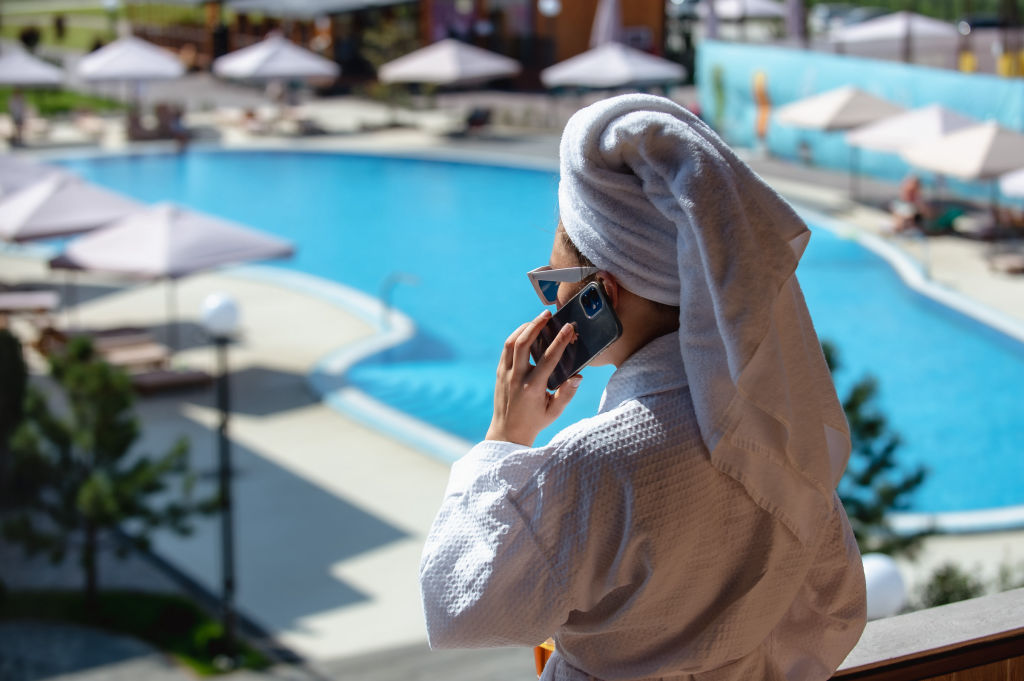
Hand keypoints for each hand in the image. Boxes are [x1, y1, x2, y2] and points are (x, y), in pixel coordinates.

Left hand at [486, 309, 582, 446]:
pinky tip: (527, 332)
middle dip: (536, 325)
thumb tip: (578, 376)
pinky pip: (507, 349)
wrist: (507, 432)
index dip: (560, 341)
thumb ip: (567, 394)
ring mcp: (505, 374)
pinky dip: (516, 337)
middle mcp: (517, 378)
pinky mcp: (499, 373)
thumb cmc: (535, 421)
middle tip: (548, 314)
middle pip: (523, 343)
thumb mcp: (555, 412)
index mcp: (533, 388)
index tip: (568, 327)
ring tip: (538, 320)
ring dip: (524, 328)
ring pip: (512, 343)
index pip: (548, 358)